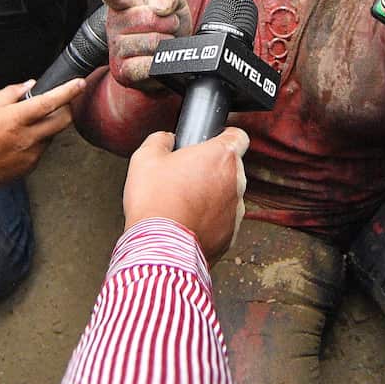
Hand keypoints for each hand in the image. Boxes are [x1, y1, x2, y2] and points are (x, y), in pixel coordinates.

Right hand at [0, 77, 85, 205]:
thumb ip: (9, 94)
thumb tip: (30, 85)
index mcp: (14, 120)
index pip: (49, 103)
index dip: (67, 92)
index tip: (80, 83)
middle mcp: (26, 138)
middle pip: (63, 121)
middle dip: (66, 109)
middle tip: (57, 103)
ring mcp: (30, 155)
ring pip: (52, 135)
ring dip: (47, 126)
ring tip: (23, 125)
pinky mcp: (30, 167)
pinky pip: (42, 148)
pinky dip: (37, 140)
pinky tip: (16, 141)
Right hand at [87, 0, 191, 90]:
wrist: (172, 54)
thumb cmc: (168, 24)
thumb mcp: (175, 2)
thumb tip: (159, 7)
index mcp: (124, 2)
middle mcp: (115, 23)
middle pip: (149, 19)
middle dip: (169, 22)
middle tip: (169, 26)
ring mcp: (116, 48)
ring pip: (152, 42)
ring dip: (167, 42)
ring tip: (163, 41)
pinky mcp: (121, 70)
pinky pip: (147, 65)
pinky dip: (159, 61)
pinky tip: (156, 57)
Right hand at [123, 127, 249, 264]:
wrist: (159, 247)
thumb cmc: (155, 201)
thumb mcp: (145, 158)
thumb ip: (161, 140)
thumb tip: (167, 139)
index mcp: (221, 156)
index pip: (239, 136)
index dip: (225, 136)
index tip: (213, 141)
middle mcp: (236, 182)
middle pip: (231, 168)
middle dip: (213, 169)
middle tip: (186, 176)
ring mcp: (236, 211)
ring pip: (228, 196)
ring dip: (212, 196)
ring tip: (184, 204)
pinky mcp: (231, 235)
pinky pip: (223, 221)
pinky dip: (210, 221)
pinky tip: (188, 223)